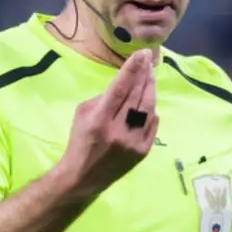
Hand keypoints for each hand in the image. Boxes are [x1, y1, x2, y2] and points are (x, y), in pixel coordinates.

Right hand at [56, 50, 158, 196]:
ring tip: (151, 75)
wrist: (83, 177)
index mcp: (100, 120)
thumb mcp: (82, 114)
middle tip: (149, 59)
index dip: (132, 69)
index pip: (120, 88)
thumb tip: (125, 83)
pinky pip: (152, 125)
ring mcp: (133, 142)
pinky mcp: (142, 151)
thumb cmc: (80, 141)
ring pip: (148, 109)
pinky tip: (149, 100)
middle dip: (144, 74)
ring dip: (150, 89)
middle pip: (136, 96)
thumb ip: (104, 97)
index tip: (141, 54)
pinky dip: (152, 110)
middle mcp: (118, 131)